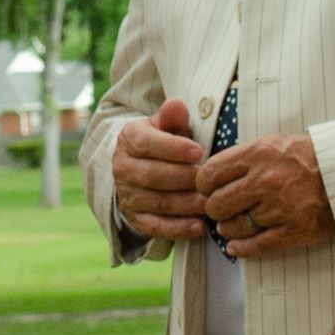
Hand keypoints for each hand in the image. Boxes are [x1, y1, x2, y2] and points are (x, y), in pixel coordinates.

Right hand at [112, 98, 209, 240]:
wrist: (142, 165)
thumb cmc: (164, 142)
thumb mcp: (167, 125)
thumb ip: (173, 117)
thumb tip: (176, 105)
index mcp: (129, 139)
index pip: (148, 143)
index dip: (173, 148)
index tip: (198, 151)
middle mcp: (122, 167)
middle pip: (153, 176)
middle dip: (185, 179)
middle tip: (211, 182)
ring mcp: (127, 194)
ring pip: (158, 202)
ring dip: (187, 205)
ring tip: (211, 203)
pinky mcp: (134, 217)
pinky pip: (155, 226)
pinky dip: (177, 229)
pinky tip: (198, 227)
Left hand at [198, 132, 334, 258]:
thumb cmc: (306, 156)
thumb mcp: (272, 143)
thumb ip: (242, 158)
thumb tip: (210, 176)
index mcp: (257, 154)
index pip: (210, 175)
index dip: (204, 185)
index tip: (209, 190)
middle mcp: (265, 181)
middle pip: (217, 204)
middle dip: (215, 209)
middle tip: (222, 209)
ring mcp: (280, 208)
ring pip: (235, 227)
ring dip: (230, 229)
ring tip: (234, 224)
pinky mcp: (294, 230)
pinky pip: (257, 246)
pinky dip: (242, 249)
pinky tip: (235, 248)